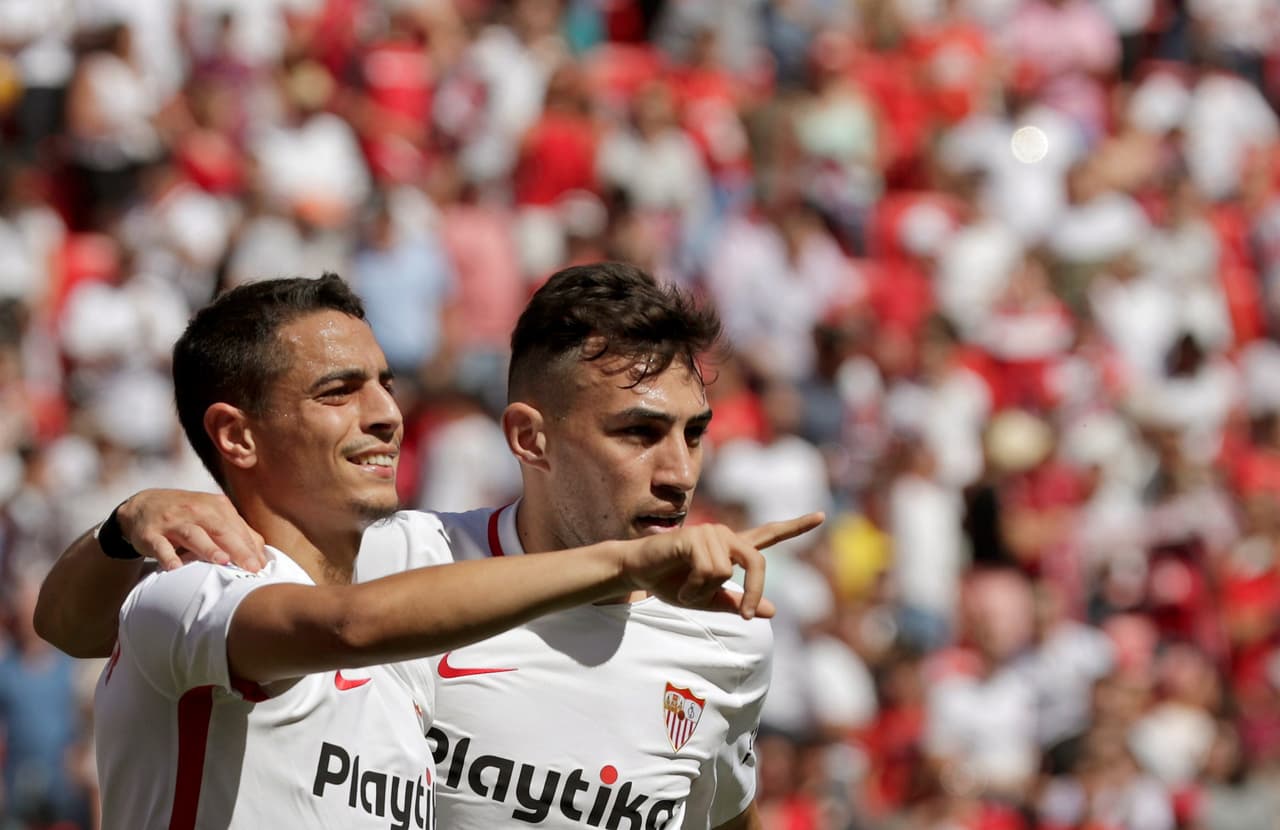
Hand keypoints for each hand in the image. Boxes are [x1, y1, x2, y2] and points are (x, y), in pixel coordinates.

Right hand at [116, 489, 266, 571]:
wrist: (142, 506)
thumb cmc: (186, 515)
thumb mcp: (212, 515)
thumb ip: (237, 531)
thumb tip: (262, 553)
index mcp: (215, 506)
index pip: (237, 527)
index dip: (250, 547)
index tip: (262, 566)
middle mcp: (195, 510)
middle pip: (220, 530)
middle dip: (238, 549)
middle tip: (251, 568)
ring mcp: (172, 521)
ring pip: (193, 534)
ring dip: (208, 548)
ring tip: (222, 561)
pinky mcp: (151, 534)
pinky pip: (160, 546)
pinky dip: (168, 556)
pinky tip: (176, 568)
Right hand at [620, 513, 823, 619]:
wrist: (639, 572)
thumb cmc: (671, 583)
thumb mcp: (707, 600)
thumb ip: (737, 602)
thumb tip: (772, 611)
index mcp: (732, 549)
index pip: (769, 535)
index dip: (796, 527)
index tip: (821, 516)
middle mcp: (726, 536)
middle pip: (757, 562)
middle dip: (754, 592)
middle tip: (744, 615)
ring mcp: (710, 533)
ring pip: (725, 573)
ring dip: (704, 591)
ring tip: (687, 588)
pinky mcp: (695, 536)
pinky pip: (709, 570)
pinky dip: (694, 587)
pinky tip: (681, 583)